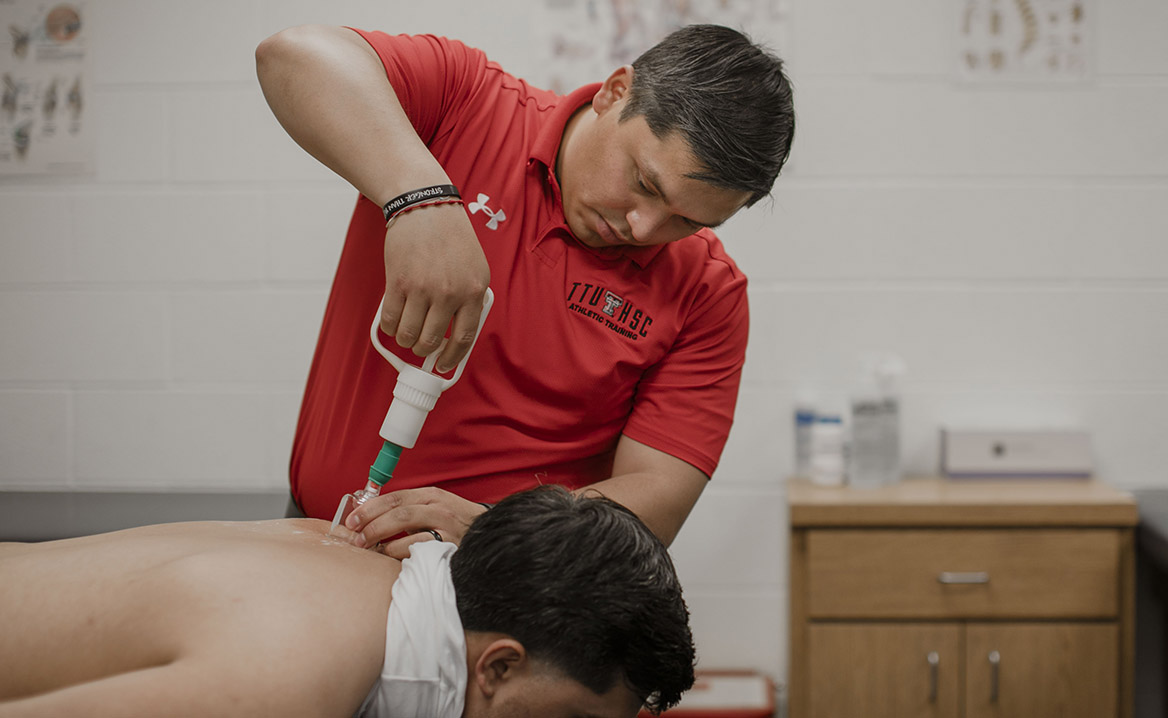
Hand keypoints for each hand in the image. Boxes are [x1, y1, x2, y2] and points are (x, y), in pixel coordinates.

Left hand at [344, 487, 488, 558]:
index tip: (352, 520)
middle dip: (373, 526)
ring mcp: (446, 527)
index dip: (370, 508)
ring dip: (386, 543)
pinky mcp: (451, 546)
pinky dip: (403, 554)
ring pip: (409, 531)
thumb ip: (406, 508)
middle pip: (399, 513)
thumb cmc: (453, 523)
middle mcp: (439, 508)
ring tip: (372, 550)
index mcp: (431, 495)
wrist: (487, 534)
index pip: (395, 497)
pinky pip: (421, 550)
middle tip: (357, 538)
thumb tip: (368, 514)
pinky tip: (393, 558)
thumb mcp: (432, 507)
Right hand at [381, 202, 490, 372]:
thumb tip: (457, 335)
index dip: (452, 358)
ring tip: (406, 333)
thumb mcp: (475, 267)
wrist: (425, 206)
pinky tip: (393, 322)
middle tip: (421, 346)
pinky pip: (390, 320)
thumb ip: (469, 298)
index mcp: (473, 291)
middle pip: (431, 341)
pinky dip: (389, 328)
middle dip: (423, 351)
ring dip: (405, 340)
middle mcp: (450, 293)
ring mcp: (423, 289)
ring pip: (409, 335)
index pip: (464, 338)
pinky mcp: (398, 282)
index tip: (444, 366)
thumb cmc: (451, 237)